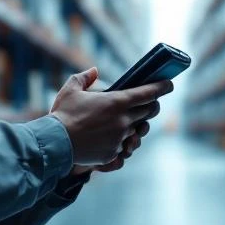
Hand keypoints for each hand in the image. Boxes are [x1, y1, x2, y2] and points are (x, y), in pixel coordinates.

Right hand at [50, 68, 170, 166]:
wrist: (55, 143)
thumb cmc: (63, 114)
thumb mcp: (71, 89)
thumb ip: (84, 77)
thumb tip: (94, 70)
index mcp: (117, 102)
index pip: (148, 93)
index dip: (161, 88)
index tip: (169, 84)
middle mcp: (123, 121)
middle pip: (149, 112)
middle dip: (152, 106)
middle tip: (150, 102)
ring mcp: (120, 139)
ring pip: (138, 131)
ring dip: (138, 126)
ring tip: (133, 123)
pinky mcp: (113, 154)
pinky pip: (125, 148)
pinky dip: (124, 142)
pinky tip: (117, 140)